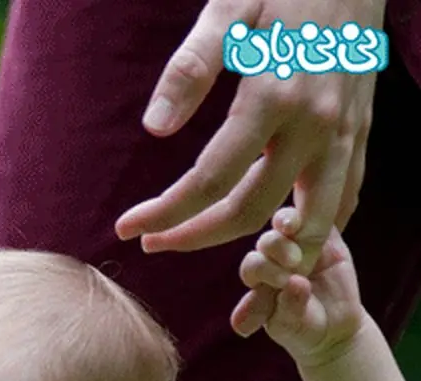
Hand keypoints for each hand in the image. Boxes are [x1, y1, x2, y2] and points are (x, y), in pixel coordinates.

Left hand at [115, 0, 383, 273]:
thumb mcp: (228, 11)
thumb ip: (191, 68)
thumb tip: (155, 129)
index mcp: (275, 98)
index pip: (209, 181)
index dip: (165, 212)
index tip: (128, 228)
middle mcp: (315, 126)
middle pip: (249, 212)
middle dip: (194, 236)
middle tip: (154, 241)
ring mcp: (344, 135)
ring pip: (304, 221)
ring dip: (254, 248)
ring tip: (207, 244)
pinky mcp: (361, 134)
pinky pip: (344, 200)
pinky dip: (312, 230)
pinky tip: (277, 237)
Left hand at [231, 208, 364, 366]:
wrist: (333, 327)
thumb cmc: (302, 327)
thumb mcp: (292, 326)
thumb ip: (290, 307)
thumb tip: (297, 283)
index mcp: (257, 276)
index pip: (253, 265)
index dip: (264, 269)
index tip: (281, 282)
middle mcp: (273, 256)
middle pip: (268, 241)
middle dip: (276, 248)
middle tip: (293, 262)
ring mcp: (299, 242)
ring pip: (288, 220)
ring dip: (288, 220)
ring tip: (292, 228)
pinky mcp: (327, 235)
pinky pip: (322, 217)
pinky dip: (320, 211)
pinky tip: (321, 210)